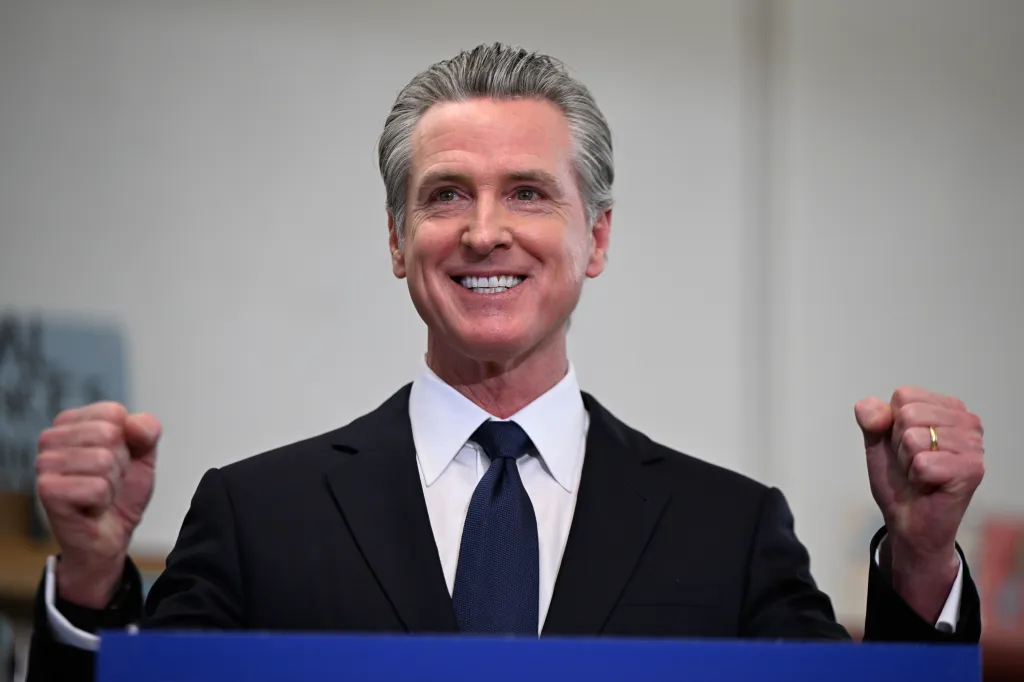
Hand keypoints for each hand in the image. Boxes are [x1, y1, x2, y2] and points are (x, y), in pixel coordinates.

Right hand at [35, 401, 160, 607]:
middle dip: (121, 463)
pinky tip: (91, 507)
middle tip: (108, 480)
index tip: (118, 459)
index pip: (113, 412)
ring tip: (100, 494)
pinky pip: (96, 487)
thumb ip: (147, 430)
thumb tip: (132, 423)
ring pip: (103, 460)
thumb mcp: (144, 455)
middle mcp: (51, 439)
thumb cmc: (121, 493)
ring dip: (112, 483)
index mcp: (72, 422)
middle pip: (109, 435)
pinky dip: (103, 500)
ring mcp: (45, 465)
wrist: (110, 536)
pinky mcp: (47, 491)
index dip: (128, 440)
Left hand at [855, 387, 983, 620]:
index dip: (892, 424)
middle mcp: (967, 421)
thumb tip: (871, 408)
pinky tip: (929, 485)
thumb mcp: (877, 442)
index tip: (903, 446)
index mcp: (947, 407)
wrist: (907, 520)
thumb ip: (871, 418)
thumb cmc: (898, 479)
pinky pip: (923, 463)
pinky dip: (917, 477)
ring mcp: (973, 445)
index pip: (904, 395)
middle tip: (912, 463)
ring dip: (907, 462)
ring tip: (921, 474)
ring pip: (914, 438)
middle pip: (909, 414)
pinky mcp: (972, 470)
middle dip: (898, 444)